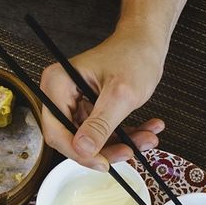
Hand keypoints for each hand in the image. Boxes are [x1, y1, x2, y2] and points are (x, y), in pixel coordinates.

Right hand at [38, 28, 165, 170]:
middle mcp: (61, 95)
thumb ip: (101, 124)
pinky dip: (126, 135)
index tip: (103, 163)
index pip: (57, 131)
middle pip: (74, 139)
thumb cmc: (134, 55)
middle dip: (106, 149)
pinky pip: (103, 133)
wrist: (146, 42)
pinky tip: (148, 130)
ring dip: (122, 144)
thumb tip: (83, 150)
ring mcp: (75, 103)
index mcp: (58, 84)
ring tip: (148, 138)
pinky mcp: (90, 110)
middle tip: (130, 152)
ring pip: (92, 140)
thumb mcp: (120, 94)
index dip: (78, 152)